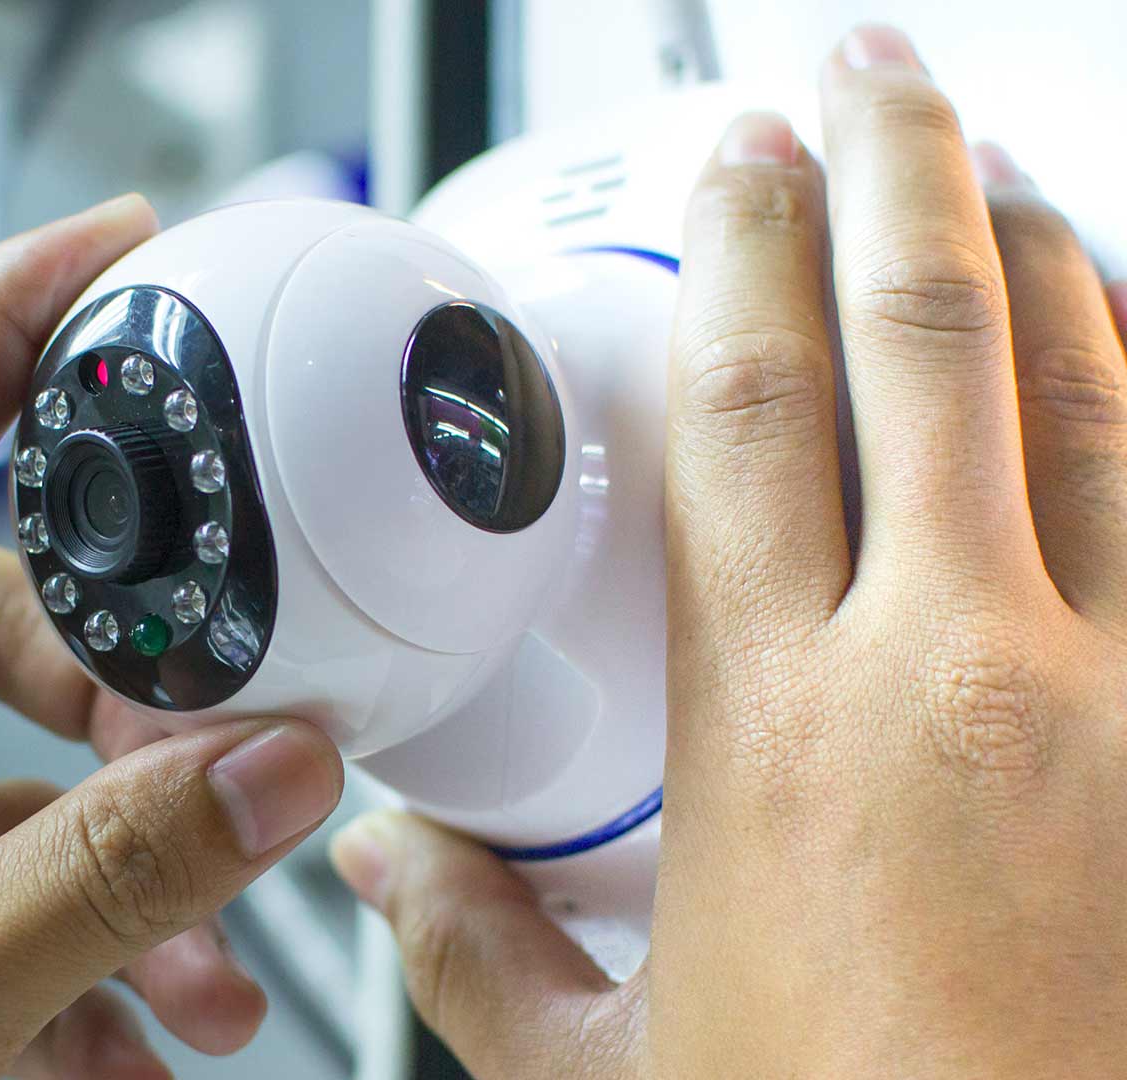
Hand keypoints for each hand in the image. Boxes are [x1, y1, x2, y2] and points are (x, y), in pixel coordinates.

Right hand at [331, 24, 1126, 1077]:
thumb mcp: (608, 1076)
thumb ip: (476, 954)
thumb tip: (380, 867)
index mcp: (778, 731)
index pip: (741, 416)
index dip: (732, 258)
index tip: (728, 162)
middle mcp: (956, 677)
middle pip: (923, 343)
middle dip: (889, 172)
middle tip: (862, 73)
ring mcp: (1124, 699)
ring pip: (1090, 397)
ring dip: (1042, 252)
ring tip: (993, 167)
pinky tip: (1124, 353)